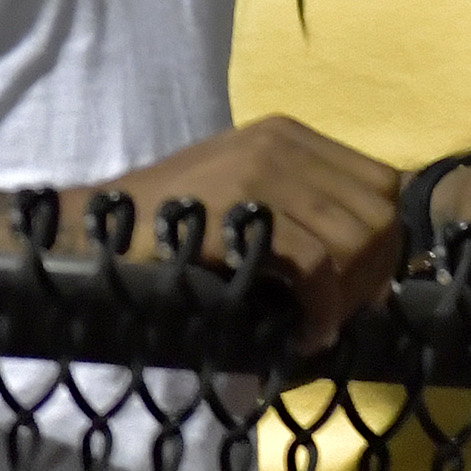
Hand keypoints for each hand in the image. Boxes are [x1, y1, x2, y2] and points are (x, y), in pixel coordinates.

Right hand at [107, 116, 407, 348]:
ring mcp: (257, 170)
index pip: (384, 187)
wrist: (86, 234)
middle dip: (370, 277)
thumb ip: (309, 221)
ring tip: (315, 327)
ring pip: (354, 239)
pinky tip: (303, 334)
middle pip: (378, 215)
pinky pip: (315, 264)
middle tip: (334, 318)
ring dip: (346, 298)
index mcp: (290, 136)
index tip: (358, 294)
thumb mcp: (248, 205)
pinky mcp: (234, 209)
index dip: (383, 247)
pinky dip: (320, 308)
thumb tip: (380, 283)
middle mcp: (281, 142)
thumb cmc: (168, 233)